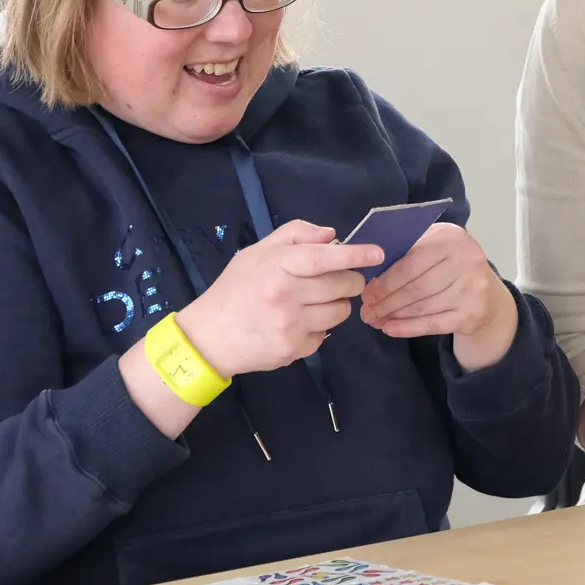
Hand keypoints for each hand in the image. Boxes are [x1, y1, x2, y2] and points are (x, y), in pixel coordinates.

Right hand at [175, 220, 382, 377]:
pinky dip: (320, 327)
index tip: (377, 253)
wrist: (208, 339)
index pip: (323, 258)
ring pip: (340, 311)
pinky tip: (300, 322)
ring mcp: (290, 325)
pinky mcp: (293, 349)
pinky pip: (326, 334)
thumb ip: (294, 235)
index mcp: (276, 267)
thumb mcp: (256, 253)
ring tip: (316, 301)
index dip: (354, 254)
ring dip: (338, 304)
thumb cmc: (234, 290)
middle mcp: (285, 296)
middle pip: (341, 284)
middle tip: (341, 279)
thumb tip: (332, 235)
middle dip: (350, 280)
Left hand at [359, 223, 518, 370]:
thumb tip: (370, 268)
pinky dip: (408, 328)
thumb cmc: (450, 264)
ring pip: (422, 306)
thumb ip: (407, 249)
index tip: (366, 291)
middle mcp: (466, 260)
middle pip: (415, 286)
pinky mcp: (473, 313)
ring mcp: (472, 288)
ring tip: (375, 319)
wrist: (487, 293)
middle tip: (367, 310)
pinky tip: (390, 329)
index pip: (411, 261)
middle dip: (386, 301)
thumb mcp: (433, 245)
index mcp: (451, 237)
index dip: (386, 280)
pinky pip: (433, 323)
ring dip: (394, 315)